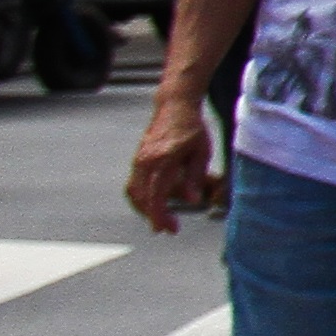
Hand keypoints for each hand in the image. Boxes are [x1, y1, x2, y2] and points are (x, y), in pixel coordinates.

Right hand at [124, 105, 218, 231]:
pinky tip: (154, 205)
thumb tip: (192, 201)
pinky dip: (141, 199)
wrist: (174, 106)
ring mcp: (138, 160)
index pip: (156, 194)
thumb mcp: (202, 152)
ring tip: (163, 219)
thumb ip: (196, 177)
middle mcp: (146, 160)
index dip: (161, 215)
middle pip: (142, 197)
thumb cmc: (193, 129)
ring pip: (134, 193)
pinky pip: (133, 185)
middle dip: (155, 216)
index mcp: (164, 159)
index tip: (169, 229)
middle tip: (170, 229)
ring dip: (145, 210)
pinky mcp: (137, 160)